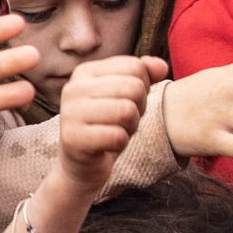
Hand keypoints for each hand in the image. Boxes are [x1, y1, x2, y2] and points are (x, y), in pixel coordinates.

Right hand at [50, 53, 158, 193]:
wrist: (81, 166)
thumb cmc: (106, 127)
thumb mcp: (126, 97)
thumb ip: (144, 76)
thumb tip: (161, 66)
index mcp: (85, 72)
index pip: (134, 66)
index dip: (143, 88)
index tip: (128, 102)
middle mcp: (74, 88)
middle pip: (133, 87)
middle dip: (139, 108)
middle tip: (125, 121)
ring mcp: (70, 112)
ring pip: (127, 111)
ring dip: (131, 126)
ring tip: (117, 131)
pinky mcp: (73, 138)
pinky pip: (117, 136)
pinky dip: (121, 144)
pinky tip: (108, 145)